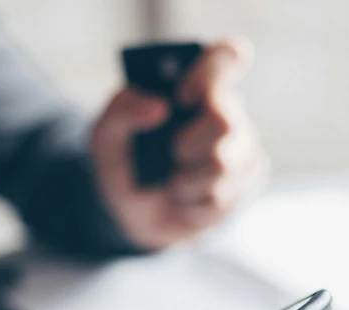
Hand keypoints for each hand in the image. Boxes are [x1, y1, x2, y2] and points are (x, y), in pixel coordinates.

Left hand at [91, 38, 268, 249]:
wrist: (134, 214)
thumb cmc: (126, 165)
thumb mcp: (105, 137)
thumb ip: (121, 113)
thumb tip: (158, 107)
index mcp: (196, 86)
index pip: (225, 57)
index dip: (214, 69)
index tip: (184, 94)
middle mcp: (226, 114)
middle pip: (225, 123)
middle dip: (187, 145)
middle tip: (173, 152)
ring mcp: (241, 151)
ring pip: (223, 166)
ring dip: (185, 181)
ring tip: (174, 182)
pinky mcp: (244, 186)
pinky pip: (220, 199)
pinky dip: (191, 206)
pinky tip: (185, 201)